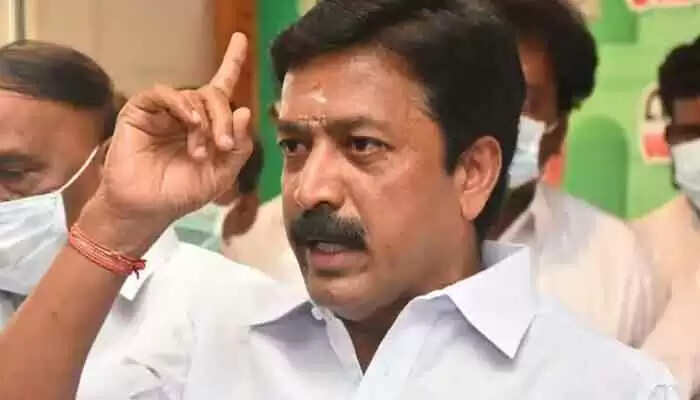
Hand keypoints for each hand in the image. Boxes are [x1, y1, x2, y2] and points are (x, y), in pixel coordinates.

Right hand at [81, 33, 252, 252]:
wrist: (147, 210)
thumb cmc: (182, 193)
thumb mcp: (222, 174)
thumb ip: (239, 147)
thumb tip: (246, 111)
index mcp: (207, 125)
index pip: (222, 88)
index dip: (232, 62)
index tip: (241, 39)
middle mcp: (187, 114)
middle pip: (214, 95)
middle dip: (224, 118)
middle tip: (223, 145)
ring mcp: (164, 111)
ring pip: (193, 96)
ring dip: (204, 123)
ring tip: (200, 153)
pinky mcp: (141, 111)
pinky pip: (164, 94)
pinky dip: (181, 105)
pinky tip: (190, 122)